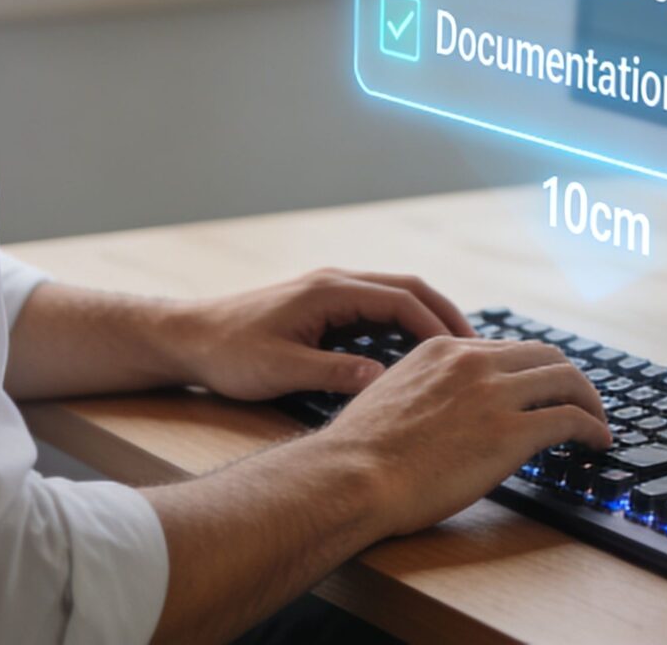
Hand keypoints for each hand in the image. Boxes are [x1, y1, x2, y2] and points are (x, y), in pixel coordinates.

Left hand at [162, 267, 476, 400]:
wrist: (187, 338)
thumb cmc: (228, 353)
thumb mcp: (280, 370)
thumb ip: (333, 374)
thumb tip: (383, 383)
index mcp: (329, 291)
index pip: (400, 300)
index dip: (437, 326)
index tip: (465, 354)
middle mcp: (335, 283)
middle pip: (408, 289)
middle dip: (445, 316)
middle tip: (478, 350)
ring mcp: (330, 292)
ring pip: (394, 297)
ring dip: (427, 319)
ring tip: (458, 354)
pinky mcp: (323, 307)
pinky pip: (376, 310)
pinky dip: (403, 326)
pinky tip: (415, 355)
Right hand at [315, 336, 613, 537]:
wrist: (352, 476)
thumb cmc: (361, 452)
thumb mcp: (390, 395)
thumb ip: (425, 389)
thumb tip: (441, 407)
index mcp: (443, 350)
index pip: (507, 350)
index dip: (533, 370)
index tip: (542, 389)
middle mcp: (474, 362)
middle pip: (546, 356)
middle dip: (569, 379)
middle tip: (580, 403)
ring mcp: (495, 394)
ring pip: (567, 380)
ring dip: (590, 402)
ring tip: (597, 424)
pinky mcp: (513, 432)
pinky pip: (571, 420)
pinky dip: (593, 429)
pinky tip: (596, 444)